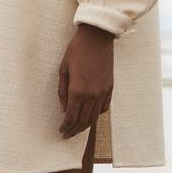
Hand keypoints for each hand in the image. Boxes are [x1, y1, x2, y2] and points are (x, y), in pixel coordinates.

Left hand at [58, 23, 113, 138]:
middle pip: (83, 120)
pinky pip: (104, 107)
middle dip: (74, 130)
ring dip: (85, 125)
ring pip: (94, 117)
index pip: (71, 116)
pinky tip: (91, 116)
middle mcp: (92, 94)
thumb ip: (62, 91)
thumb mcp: (63, 68)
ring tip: (78, 129)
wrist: (97, 37)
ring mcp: (103, 92)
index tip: (61, 131)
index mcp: (78, 90)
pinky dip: (97, 115)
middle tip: (67, 135)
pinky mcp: (110, 87)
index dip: (66, 126)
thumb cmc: (76, 50)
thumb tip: (63, 108)